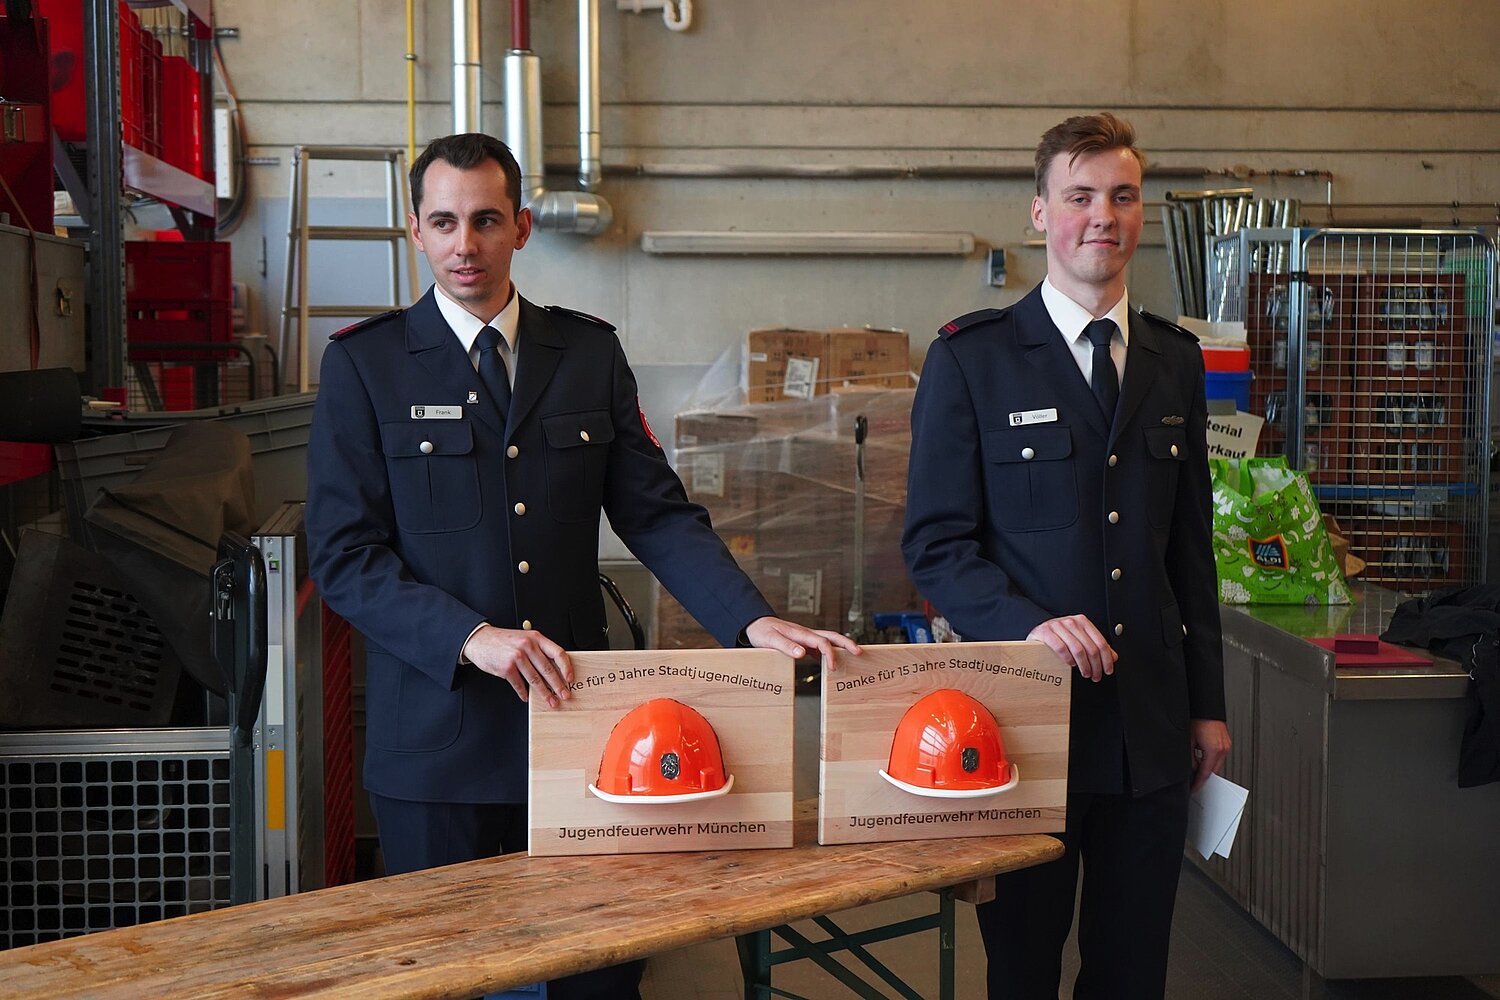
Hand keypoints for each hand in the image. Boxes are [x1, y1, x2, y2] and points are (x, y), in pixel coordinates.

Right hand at [462, 625, 573, 707]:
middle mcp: (528, 646)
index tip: (570, 679)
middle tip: (565, 695)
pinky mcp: (506, 668)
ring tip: (551, 701)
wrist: (480, 639)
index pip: (558, 653)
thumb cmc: (504, 640)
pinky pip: (519, 684)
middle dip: (558, 686)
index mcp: (536, 638)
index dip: (567, 667)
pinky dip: (524, 693)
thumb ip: (539, 650)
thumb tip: (555, 669)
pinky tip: (527, 697)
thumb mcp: (525, 638)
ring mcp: (517, 657)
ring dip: (544, 693)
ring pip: (535, 679)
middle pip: (548, 669)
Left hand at [744, 616, 862, 671]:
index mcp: (800, 633)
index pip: (822, 642)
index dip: (830, 654)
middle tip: (859, 652)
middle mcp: (805, 633)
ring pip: (828, 640)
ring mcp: (805, 637)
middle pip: (832, 636)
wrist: (754, 624)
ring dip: (841, 647)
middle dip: (847, 644)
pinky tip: (830, 662)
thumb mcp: (770, 640)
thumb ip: (786, 646)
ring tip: (853, 656)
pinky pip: (819, 646)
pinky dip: (828, 652)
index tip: (833, 667)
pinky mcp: (802, 641)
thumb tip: (802, 653)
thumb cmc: (761, 631)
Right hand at [1027, 615, 1116, 681]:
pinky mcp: (1046, 632)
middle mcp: (1072, 622)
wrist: (1038, 631)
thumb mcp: (1080, 639)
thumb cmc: (1060, 636)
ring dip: (1084, 665)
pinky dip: (1068, 659)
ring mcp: (1058, 626)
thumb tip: (1113, 657)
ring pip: (1078, 650)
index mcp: (1083, 622)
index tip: (1107, 671)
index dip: (1106, 660)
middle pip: (1091, 648)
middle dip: (1096, 666)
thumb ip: (1096, 646)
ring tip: (1085, 673)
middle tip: (1095, 676)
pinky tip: (1071, 664)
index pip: (1101, 642)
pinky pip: (1061, 648)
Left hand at [1189, 719, 1230, 791]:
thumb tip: (1190, 770)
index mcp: (1214, 750)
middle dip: (1203, 777)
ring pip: (1216, 763)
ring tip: (1195, 768)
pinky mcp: (1225, 741)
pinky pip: (1218, 755)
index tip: (1193, 789)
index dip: (1198, 784)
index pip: (1205, 774)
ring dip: (1206, 767)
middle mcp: (1223, 749)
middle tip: (1193, 781)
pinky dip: (1210, 758)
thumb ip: (1190, 759)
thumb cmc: (1197, 719)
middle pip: (1213, 770)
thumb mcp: (1189, 741)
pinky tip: (1201, 756)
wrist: (1205, 704)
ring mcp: (1226, 744)